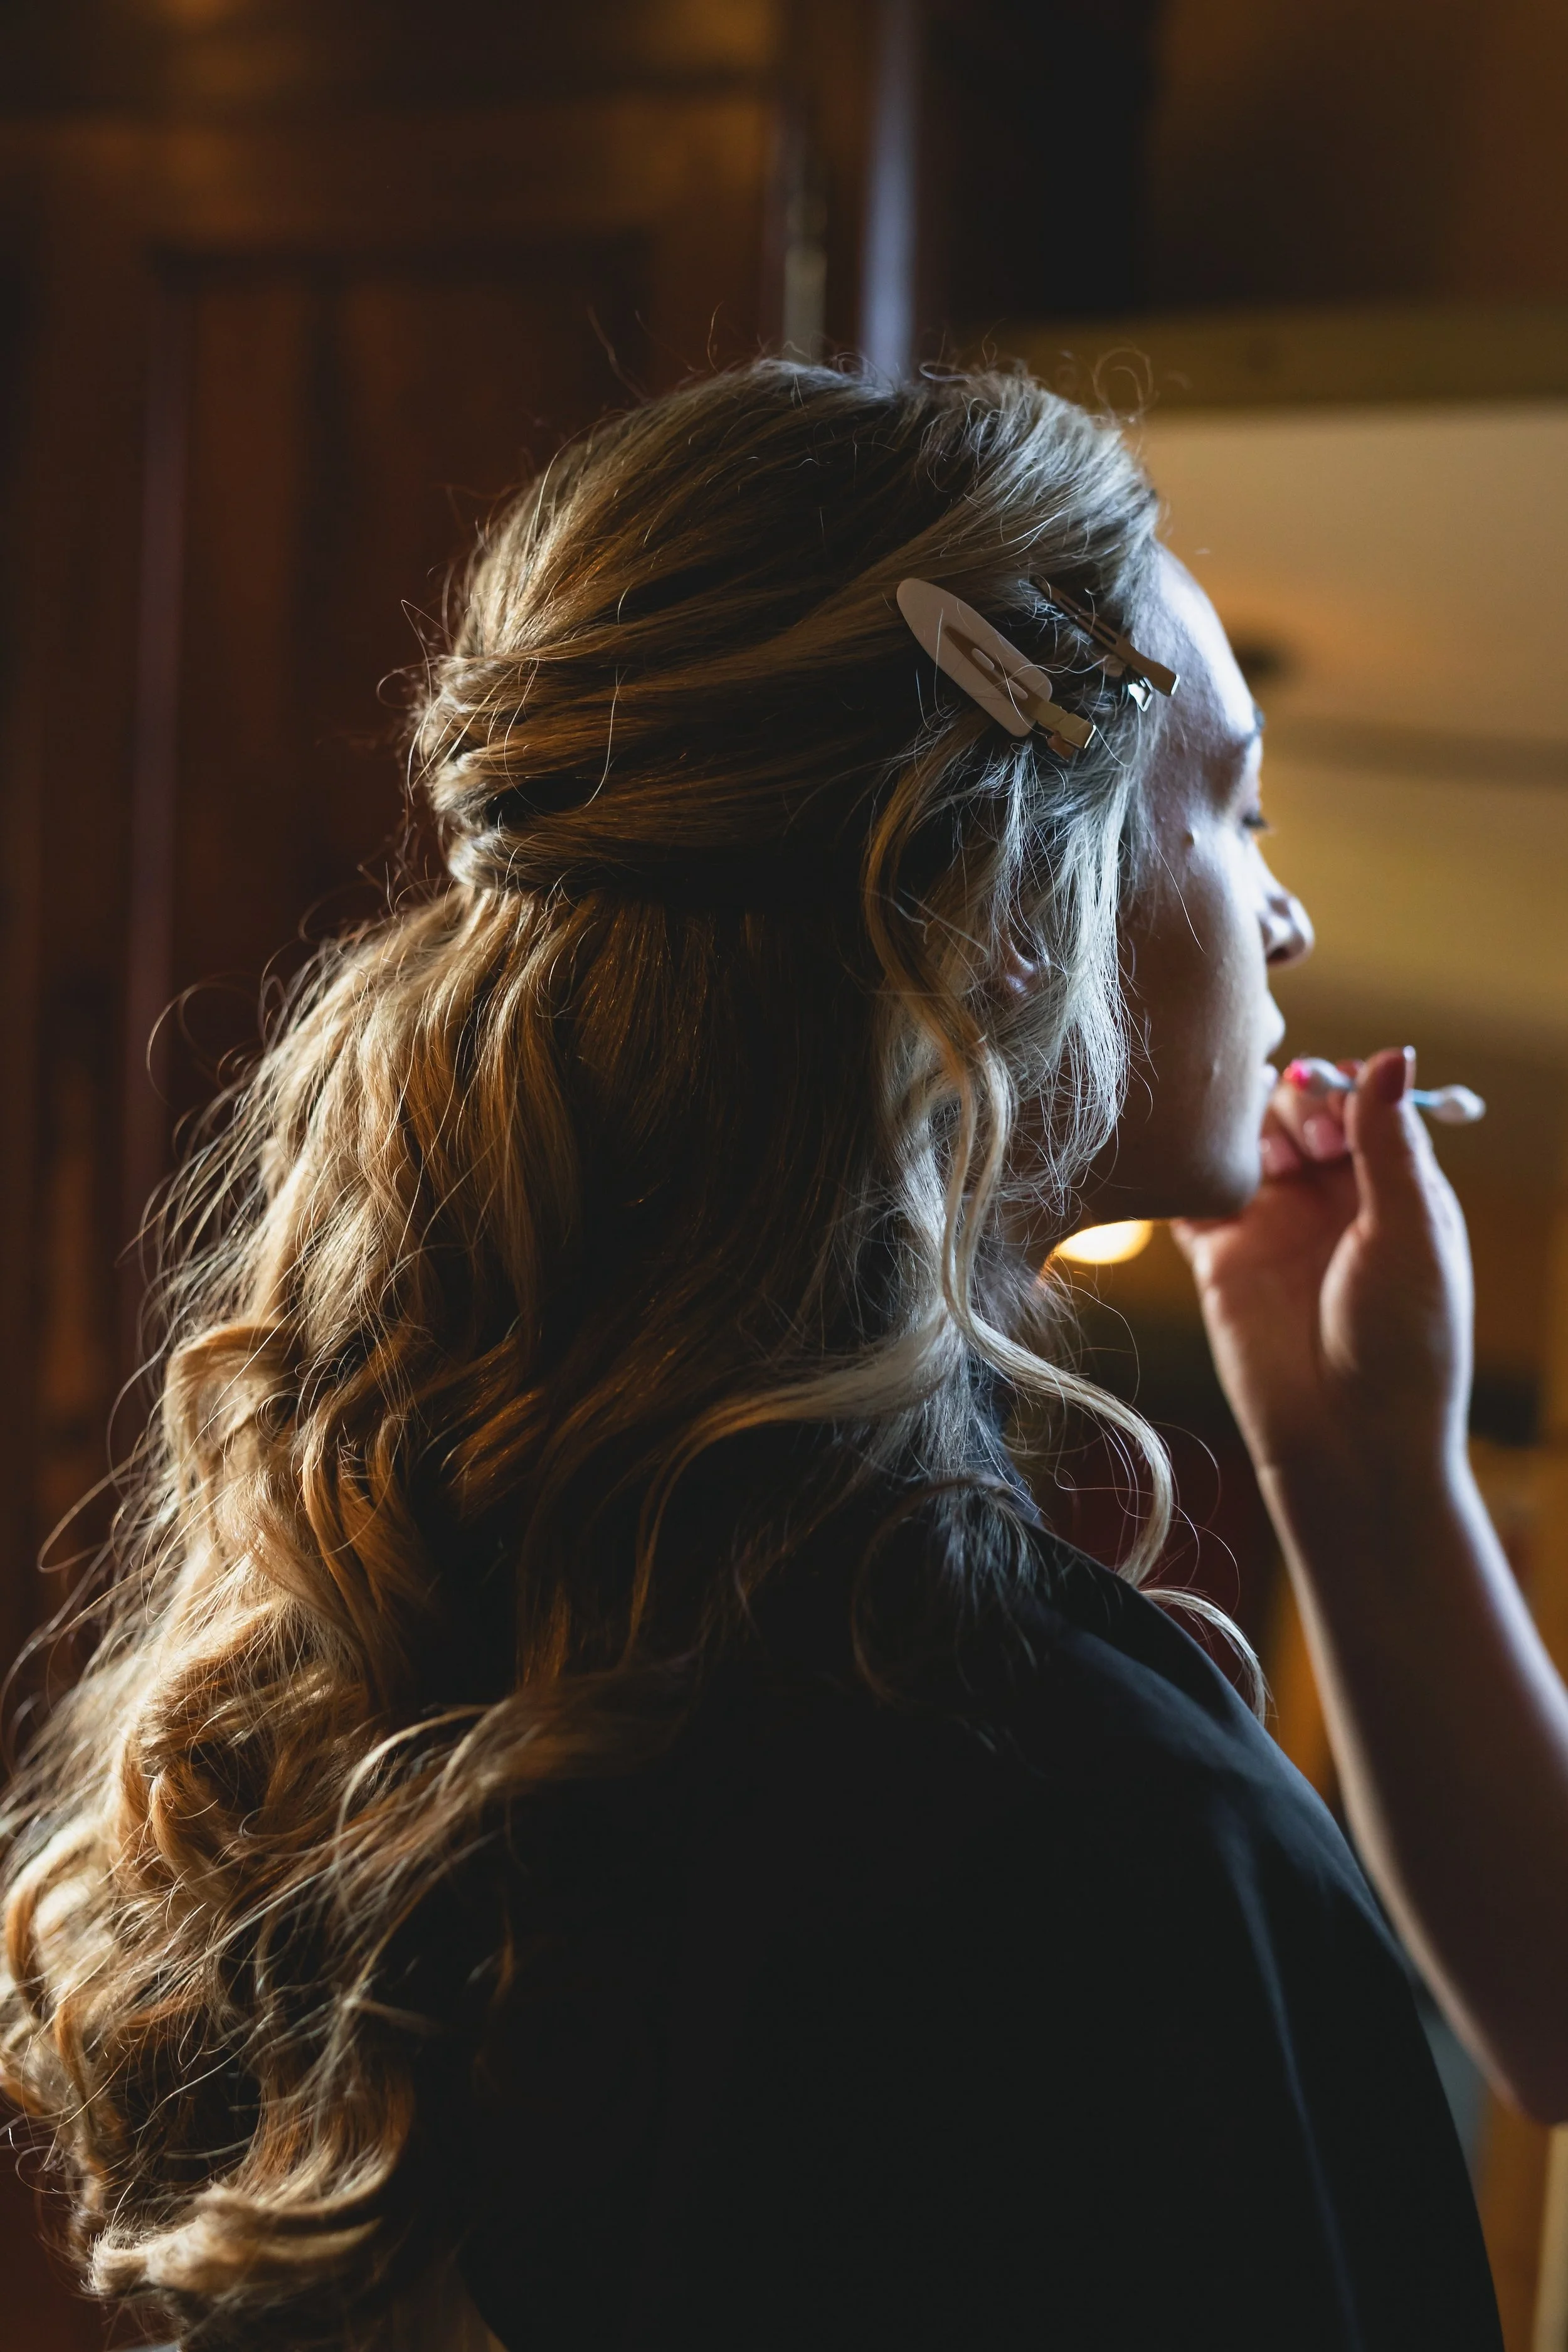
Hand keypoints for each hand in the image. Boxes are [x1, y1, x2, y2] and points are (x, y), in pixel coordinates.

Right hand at [1172, 1049, 1473, 1497]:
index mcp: (1391, 1188)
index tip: (1336, 1122)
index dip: (1344, 1091)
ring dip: (1244, 1131)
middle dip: (1294, 1107)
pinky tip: (1188, 1162)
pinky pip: (1189, 1193)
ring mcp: (1271, 1223)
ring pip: (1243, 1139)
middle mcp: (1329, 1197)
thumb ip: (1391, 1145)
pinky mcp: (1218, 1254)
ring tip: (1263, 1170)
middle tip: (1304, 1152)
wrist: (1348, 1442)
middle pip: (1297, 1109)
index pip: (1361, 1101)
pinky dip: (1181, 1170)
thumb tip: (1395, 1053)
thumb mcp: (1410, 1235)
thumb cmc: (1405, 1346)